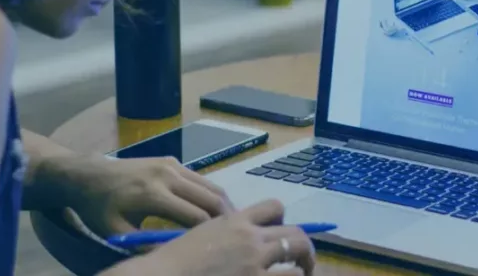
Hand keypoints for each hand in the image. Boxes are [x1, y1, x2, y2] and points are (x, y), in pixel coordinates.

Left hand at [58, 155, 234, 238]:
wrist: (90, 175)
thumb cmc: (100, 207)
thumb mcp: (116, 231)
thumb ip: (146, 243)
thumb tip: (175, 254)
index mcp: (152, 194)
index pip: (195, 216)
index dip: (208, 234)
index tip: (216, 247)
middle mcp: (168, 175)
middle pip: (210, 199)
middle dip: (225, 219)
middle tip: (234, 236)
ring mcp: (172, 165)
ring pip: (210, 186)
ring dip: (223, 205)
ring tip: (229, 224)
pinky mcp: (172, 161)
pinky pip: (200, 179)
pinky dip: (211, 195)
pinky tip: (212, 210)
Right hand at [139, 200, 315, 275]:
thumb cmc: (172, 261)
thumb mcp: (200, 235)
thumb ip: (224, 234)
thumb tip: (240, 242)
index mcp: (235, 221)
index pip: (274, 207)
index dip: (282, 221)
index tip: (280, 235)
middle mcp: (250, 239)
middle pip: (295, 235)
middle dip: (305, 249)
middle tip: (304, 263)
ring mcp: (254, 264)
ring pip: (298, 262)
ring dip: (302, 271)